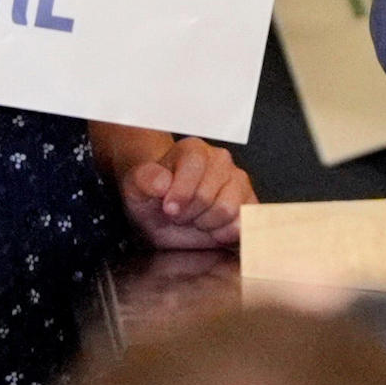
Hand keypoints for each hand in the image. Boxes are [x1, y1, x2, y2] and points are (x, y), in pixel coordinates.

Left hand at [120, 135, 254, 248]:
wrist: (163, 212)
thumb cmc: (153, 196)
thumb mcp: (136, 187)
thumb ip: (145, 180)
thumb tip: (162, 184)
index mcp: (194, 151)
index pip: (194, 168)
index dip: (180, 194)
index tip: (168, 208)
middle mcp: (221, 162)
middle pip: (209, 196)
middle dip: (190, 214)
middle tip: (180, 214)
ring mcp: (238, 182)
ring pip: (230, 210)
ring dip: (207, 224)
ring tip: (197, 220)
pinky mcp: (249, 204)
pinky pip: (246, 222)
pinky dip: (227, 233)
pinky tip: (213, 230)